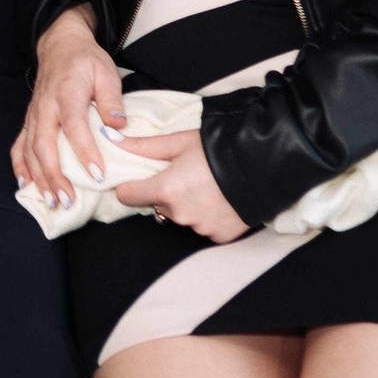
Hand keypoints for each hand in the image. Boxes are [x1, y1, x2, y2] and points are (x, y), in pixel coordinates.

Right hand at [13, 3, 125, 207]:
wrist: (60, 46)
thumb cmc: (86, 61)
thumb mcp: (106, 71)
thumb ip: (111, 99)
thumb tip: (119, 125)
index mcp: (66, 93)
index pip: (74, 126)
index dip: (85, 151)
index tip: (98, 175)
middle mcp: (46, 106)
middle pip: (45, 145)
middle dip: (54, 175)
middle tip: (68, 200)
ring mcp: (34, 115)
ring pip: (30, 150)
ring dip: (39, 178)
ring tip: (52, 201)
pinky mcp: (29, 120)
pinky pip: (19, 145)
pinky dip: (20, 167)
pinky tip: (27, 186)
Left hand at [111, 130, 245, 242]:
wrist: (264, 164)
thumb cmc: (219, 148)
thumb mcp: (180, 141)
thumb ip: (145, 146)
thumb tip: (113, 140)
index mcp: (165, 189)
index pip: (128, 196)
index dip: (130, 186)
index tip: (138, 178)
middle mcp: (180, 214)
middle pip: (158, 206)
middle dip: (164, 193)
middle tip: (183, 175)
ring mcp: (200, 228)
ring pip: (181, 217)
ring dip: (186, 206)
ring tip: (205, 186)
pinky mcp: (219, 237)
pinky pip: (203, 228)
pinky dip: (207, 217)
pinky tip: (219, 200)